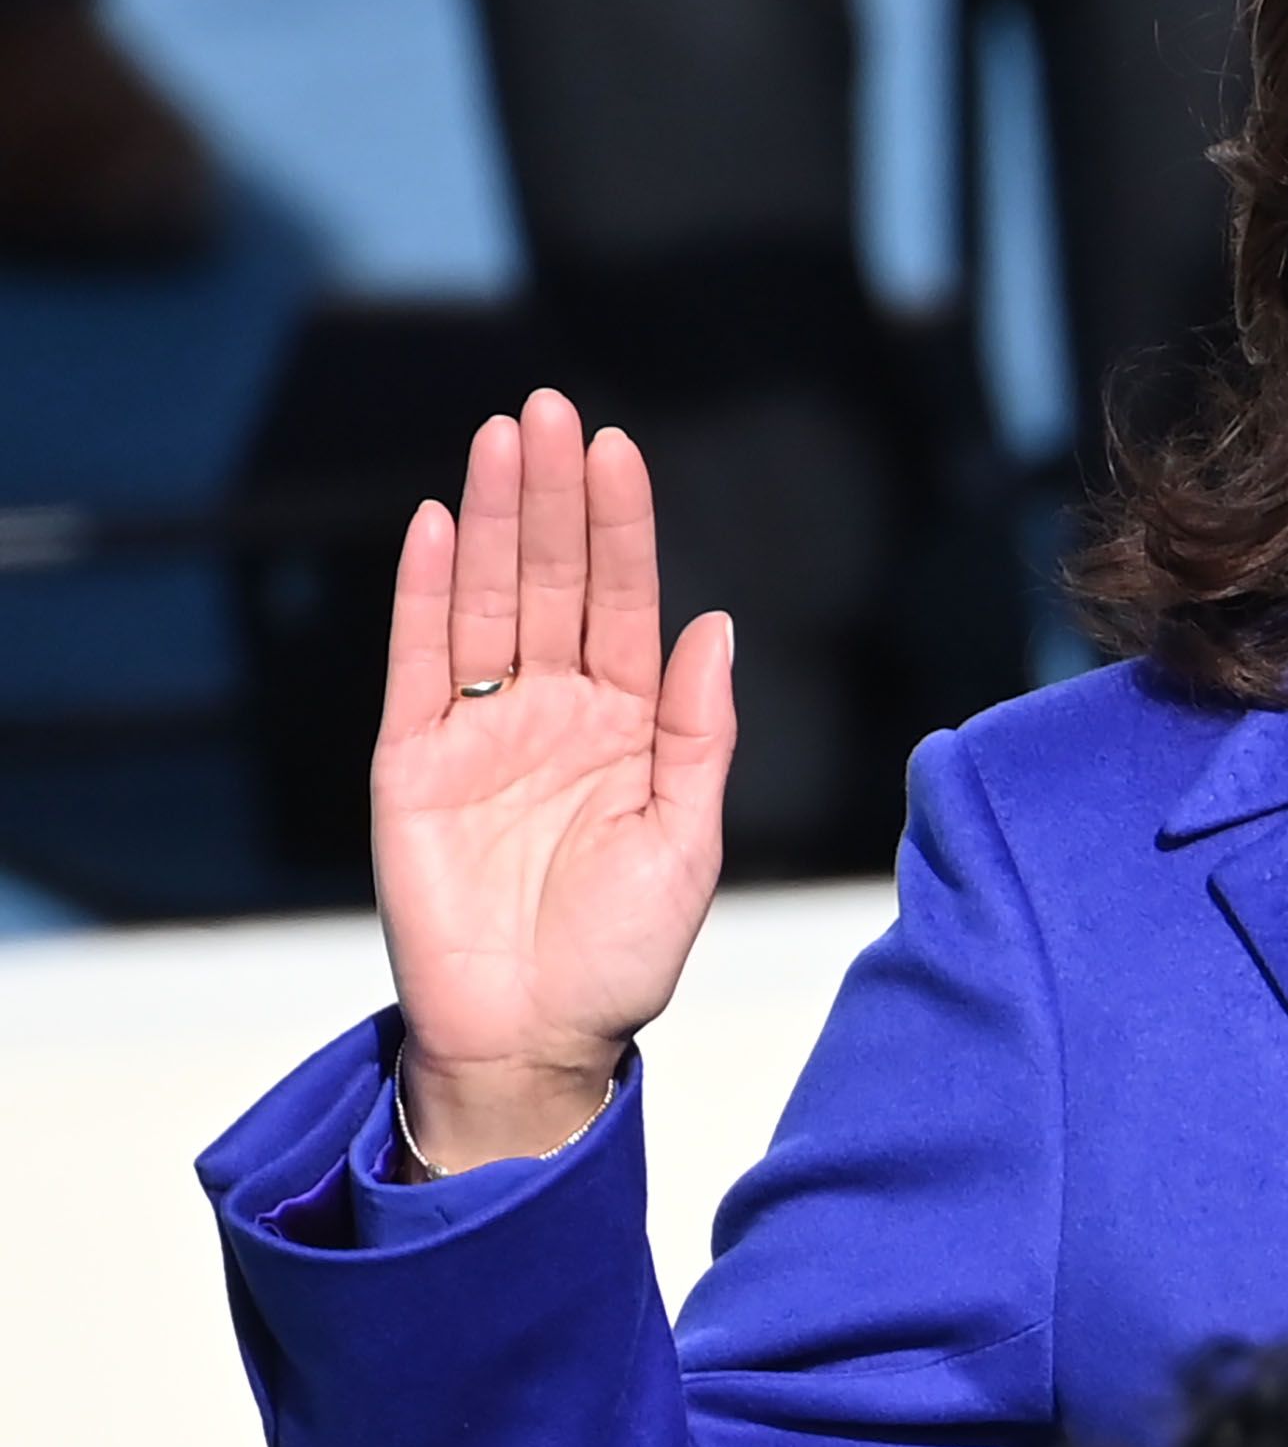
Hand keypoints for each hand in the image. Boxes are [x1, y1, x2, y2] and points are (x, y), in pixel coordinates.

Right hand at [373, 390, 734, 1170]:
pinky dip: (421, 595)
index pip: (621, 601)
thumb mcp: (687, 841)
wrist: (536, 1038)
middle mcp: (552, 714)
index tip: (618, 449)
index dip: (619, 526)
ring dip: (488, 520)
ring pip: (484, 603)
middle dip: (551, 496)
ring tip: (499, 439)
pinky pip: (418, 665)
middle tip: (550, 409)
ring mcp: (480, 733)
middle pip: (549, 581)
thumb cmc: (621, 954)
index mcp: (627, 726)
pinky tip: (430, 525)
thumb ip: (698, 733)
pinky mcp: (413, 764)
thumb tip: (715, 625)